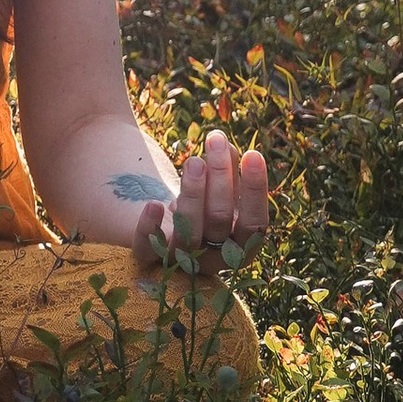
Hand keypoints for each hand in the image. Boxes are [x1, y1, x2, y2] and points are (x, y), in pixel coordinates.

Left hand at [133, 127, 269, 276]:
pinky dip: (150, 228)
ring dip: (192, 194)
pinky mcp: (149, 257)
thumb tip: (224, 143)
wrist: (166, 228)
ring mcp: (181, 260)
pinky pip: (147, 249)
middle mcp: (214, 259)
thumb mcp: (219, 186)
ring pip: (189, 234)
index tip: (253, 154)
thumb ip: (227, 168)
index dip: (255, 191)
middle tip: (215, 140)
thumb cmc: (204, 202)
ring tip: (193, 160)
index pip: (254, 224)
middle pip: (219, 221)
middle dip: (219, 177)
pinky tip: (154, 205)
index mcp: (240, 246)